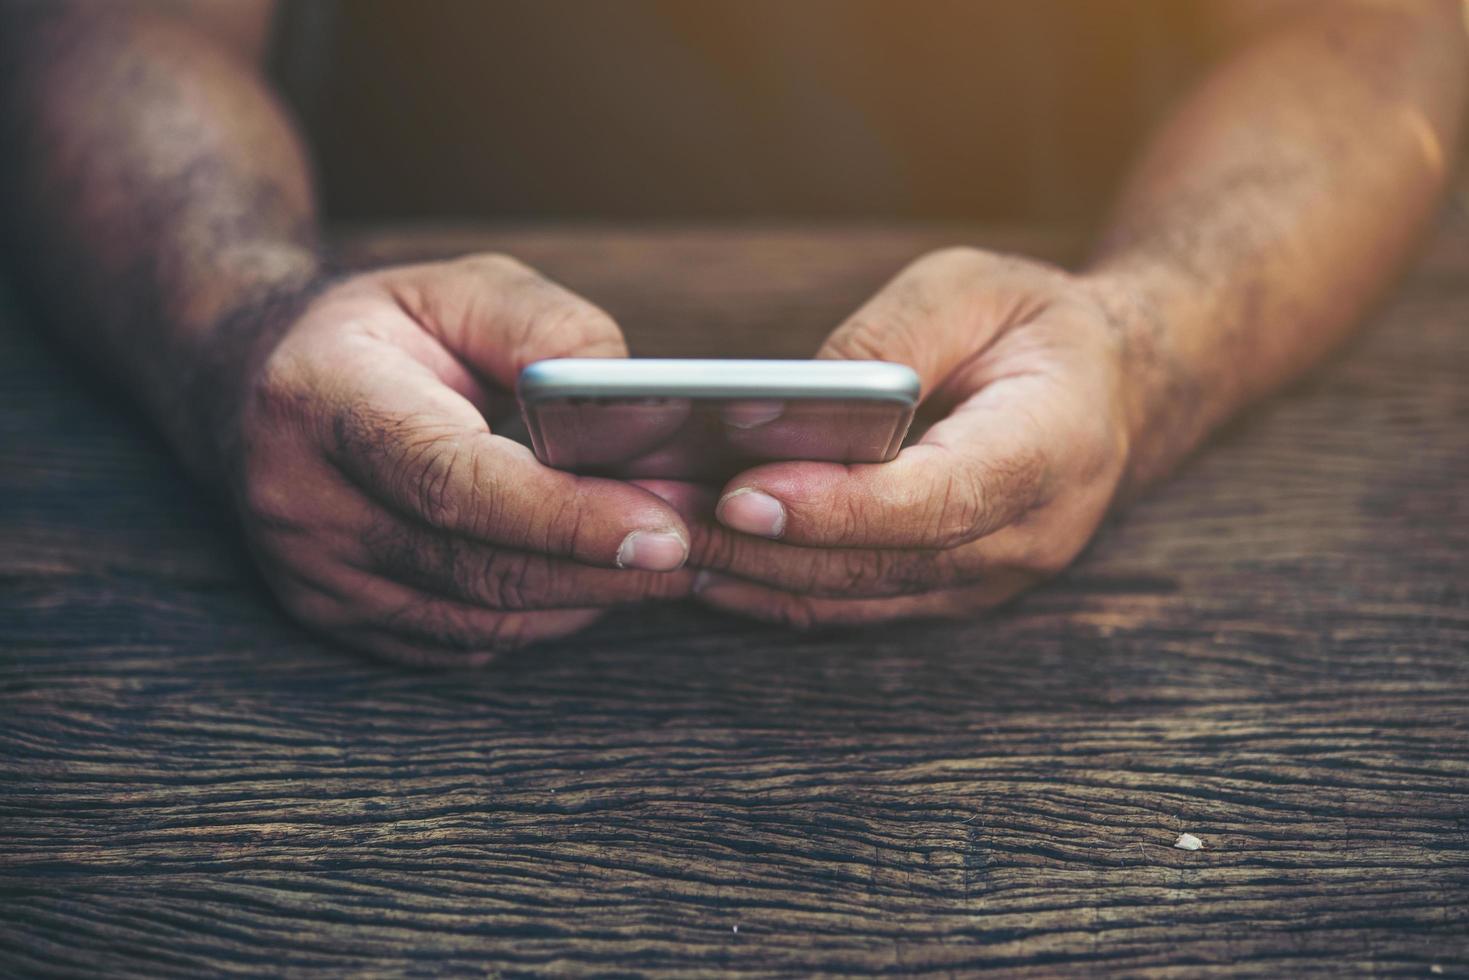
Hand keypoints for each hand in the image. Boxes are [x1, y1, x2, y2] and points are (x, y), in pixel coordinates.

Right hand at [220, 255, 693, 664]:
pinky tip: (598, 578)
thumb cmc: (385, 327)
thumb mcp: (465, 288)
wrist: (262, 379)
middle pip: (476, 565)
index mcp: (321, 399)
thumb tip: (637, 412)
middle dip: (603, 566)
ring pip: (479, 616)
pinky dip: (544, 614)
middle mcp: (301, 500)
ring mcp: (312, 573)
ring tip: (669, 561)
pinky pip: (464, 638)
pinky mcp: (335, 615)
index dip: (566, 515)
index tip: (665, 531)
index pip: (456, 481)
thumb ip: (552, 332)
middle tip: (700, 546)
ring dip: (588, 596)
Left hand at [686, 247, 1132, 626]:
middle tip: (657, 515)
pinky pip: (856, 606)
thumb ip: (887, 340)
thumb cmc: (1036, 327)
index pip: (937, 498)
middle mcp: (1027, 534)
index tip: (741, 498)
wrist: (1112, 393)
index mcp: (1052, 448)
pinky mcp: (950, 593)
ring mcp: (990, 579)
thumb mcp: (972, 289)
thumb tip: (782, 403)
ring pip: (858, 596)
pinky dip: (777, 591)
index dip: (838, 506)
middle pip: (881, 562)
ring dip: (754, 576)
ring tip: (657, 537)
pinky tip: (706, 567)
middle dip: (762, 547)